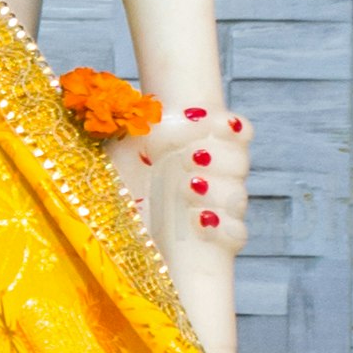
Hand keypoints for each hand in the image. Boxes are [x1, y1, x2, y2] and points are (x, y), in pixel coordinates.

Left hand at [128, 99, 250, 307]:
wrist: (114, 219)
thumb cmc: (122, 174)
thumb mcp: (125, 144)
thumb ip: (148, 124)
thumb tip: (177, 113)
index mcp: (203, 144)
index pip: (236, 132)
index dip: (230, 127)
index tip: (215, 123)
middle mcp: (216, 175)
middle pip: (239, 162)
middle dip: (220, 156)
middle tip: (189, 156)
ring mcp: (216, 208)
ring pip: (237, 197)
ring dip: (216, 190)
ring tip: (188, 186)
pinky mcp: (213, 239)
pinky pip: (235, 234)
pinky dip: (223, 226)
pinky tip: (202, 220)